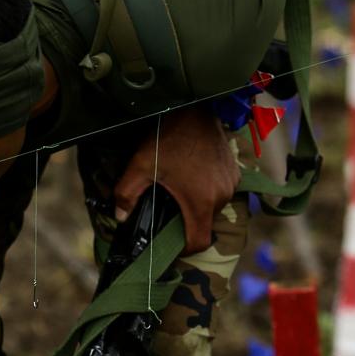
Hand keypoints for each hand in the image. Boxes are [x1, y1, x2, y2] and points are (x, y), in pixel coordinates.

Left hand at [113, 109, 240, 249]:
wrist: (194, 108)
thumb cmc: (167, 138)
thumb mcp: (140, 166)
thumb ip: (126, 194)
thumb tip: (119, 218)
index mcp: (200, 201)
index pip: (199, 242)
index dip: (184, 248)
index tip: (172, 242)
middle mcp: (221, 195)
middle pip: (205, 223)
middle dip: (187, 221)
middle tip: (169, 209)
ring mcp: (231, 182)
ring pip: (214, 207)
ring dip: (198, 204)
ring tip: (180, 190)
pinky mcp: (234, 171)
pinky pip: (221, 191)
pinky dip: (208, 190)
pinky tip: (193, 177)